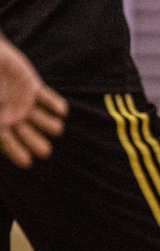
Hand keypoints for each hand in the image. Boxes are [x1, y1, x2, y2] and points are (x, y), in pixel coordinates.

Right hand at [0, 37, 66, 168]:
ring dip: (48, 123)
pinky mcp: (33, 87)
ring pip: (39, 117)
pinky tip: (62, 110)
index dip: (16, 152)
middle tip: (46, 152)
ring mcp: (23, 101)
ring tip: (57, 129)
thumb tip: (1, 125)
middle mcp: (11, 114)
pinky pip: (46, 97)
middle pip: (26, 132)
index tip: (28, 163)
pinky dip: (55, 103)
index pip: (6, 141)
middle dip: (35, 141)